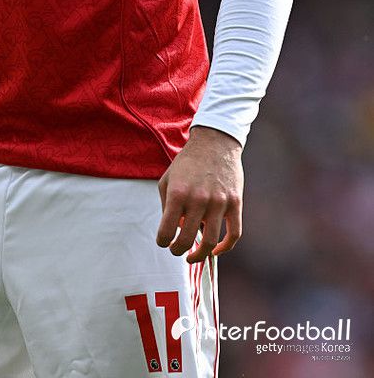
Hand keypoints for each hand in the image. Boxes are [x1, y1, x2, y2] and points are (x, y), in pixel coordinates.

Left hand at [156, 125, 242, 263]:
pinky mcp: (235, 203)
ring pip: (211, 242)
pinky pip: (234, 234)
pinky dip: (225, 248)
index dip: (163, 242)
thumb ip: (167, 206)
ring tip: (193, 255)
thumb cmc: (187, 162)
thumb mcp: (168, 179)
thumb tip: (175, 230)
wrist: (214, 142)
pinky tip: (215, 250)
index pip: (166, 231)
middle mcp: (198, 199)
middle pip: (187, 240)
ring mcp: (219, 202)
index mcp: (178, 193)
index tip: (164, 242)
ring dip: (200, 255)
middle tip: (176, 250)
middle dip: (178, 250)